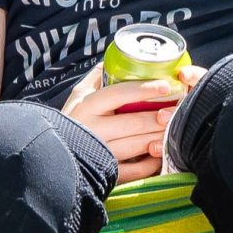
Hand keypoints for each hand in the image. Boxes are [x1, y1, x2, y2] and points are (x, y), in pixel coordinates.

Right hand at [62, 65, 182, 183]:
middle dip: (159, 116)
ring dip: (159, 137)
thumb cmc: (72, 121)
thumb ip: (97, 77)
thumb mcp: (78, 95)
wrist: (55, 155)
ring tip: (174, 128)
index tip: (166, 85)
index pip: (118, 94)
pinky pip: (136, 170)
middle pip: (134, 121)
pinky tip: (160, 152)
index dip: (144, 89)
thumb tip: (116, 58)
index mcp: (87, 106)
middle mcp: (93, 129)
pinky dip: (152, 162)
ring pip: (138, 145)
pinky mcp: (108, 174)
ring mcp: (100, 153)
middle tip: (177, 110)